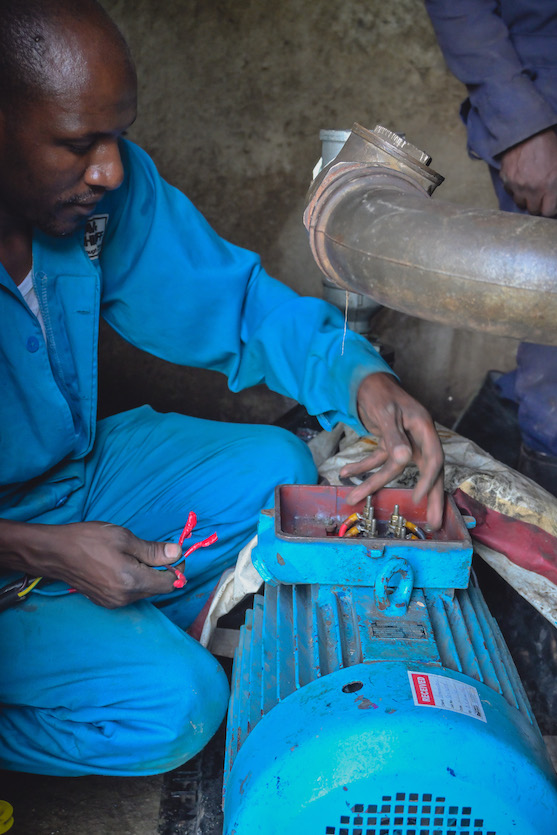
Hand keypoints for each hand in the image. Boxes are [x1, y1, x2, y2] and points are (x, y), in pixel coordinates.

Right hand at [0, 520, 182, 607]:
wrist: (54, 552)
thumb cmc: (88, 540)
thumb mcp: (124, 538)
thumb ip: (153, 550)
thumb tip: (177, 553)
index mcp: (132, 581)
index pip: (169, 583)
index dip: (176, 569)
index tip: (174, 554)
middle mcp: (125, 598)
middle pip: (157, 588)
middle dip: (160, 571)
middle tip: (151, 550)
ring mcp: (113, 603)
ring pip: (143, 592)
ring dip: (146, 576)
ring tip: (132, 556)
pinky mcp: (105, 602)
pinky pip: (129, 594)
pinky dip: (133, 581)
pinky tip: (121, 565)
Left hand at [339, 373, 443, 528]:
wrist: (364, 378)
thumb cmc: (378, 391)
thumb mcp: (385, 412)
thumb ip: (395, 437)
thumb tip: (405, 460)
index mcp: (422, 427)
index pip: (433, 459)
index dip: (428, 481)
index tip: (417, 499)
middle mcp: (417, 436)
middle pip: (427, 471)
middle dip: (428, 498)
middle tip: (433, 524)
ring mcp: (404, 441)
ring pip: (396, 469)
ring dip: (375, 484)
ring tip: (355, 498)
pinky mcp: (389, 442)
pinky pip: (378, 459)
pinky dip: (362, 467)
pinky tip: (343, 473)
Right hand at [499, 128, 556, 215]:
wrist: (528, 132)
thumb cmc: (548, 147)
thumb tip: (554, 197)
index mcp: (550, 186)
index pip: (548, 211)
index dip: (550, 208)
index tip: (549, 203)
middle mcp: (533, 189)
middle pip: (533, 210)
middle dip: (538, 204)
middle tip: (540, 196)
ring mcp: (517, 186)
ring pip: (520, 203)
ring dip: (525, 198)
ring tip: (529, 188)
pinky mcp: (506, 180)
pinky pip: (510, 192)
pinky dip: (515, 189)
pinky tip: (520, 179)